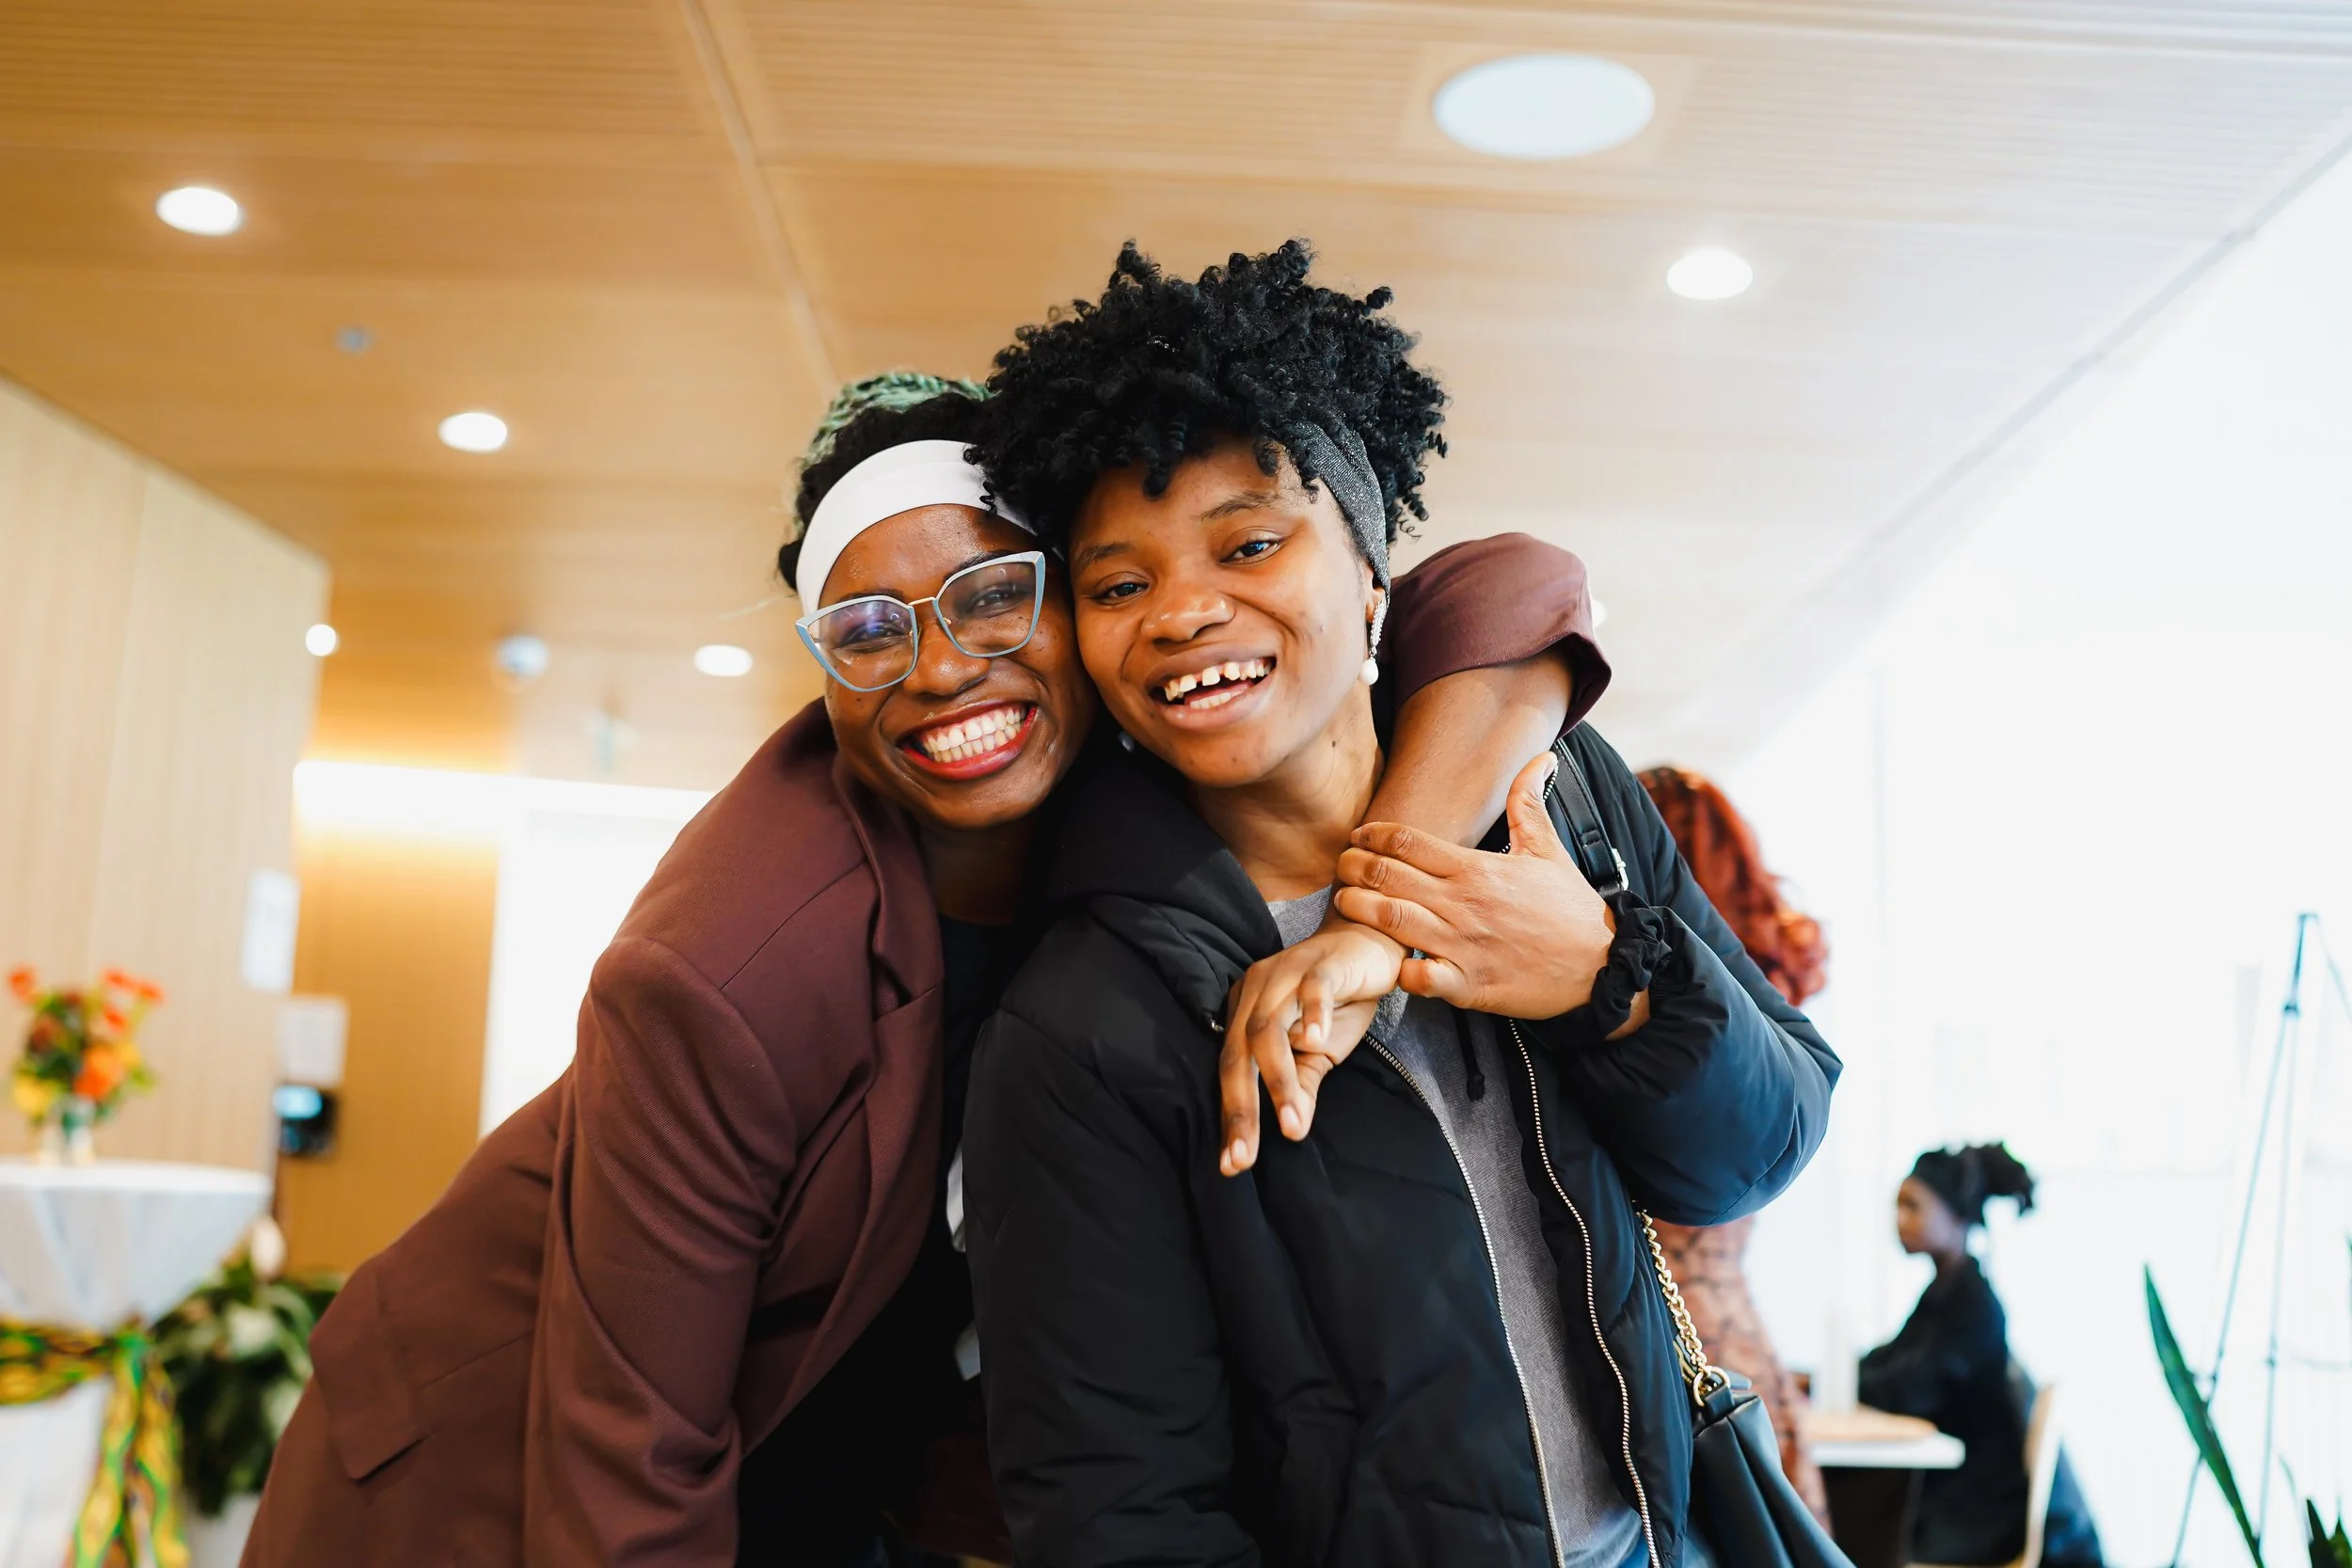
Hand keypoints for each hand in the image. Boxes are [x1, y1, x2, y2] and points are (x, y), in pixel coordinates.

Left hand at [1217, 923, 1402, 1175]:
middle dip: (1242, 1108)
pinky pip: (1312, 989)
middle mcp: (1256, 993)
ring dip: (1278, 1077)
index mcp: (1245, 1014)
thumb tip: (1294, 1131)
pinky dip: (1313, 1015)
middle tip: (1245, 1156)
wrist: (1368, 944)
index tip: (1232, 1165)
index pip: (1230, 1072)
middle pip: (1239, 1053)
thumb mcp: (1319, 1053)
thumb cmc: (1336, 1001)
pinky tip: (1318, 1042)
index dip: (1232, 1118)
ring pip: (1270, 1027)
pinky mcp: (1320, 963)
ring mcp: (1285, 974)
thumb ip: (1301, 1086)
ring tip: (1289, 1122)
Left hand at [1336, 751, 1637, 1022]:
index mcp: (1476, 868)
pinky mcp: (1468, 985)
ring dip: (1359, 911)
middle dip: (1354, 868)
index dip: (1374, 834)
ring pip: (1392, 922)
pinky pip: (1418, 978)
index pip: (1409, 841)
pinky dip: (1397, 970)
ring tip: (1342, 902)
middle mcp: (1463, 904)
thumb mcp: (1549, 851)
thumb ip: (1529, 803)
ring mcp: (1463, 945)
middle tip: (1340, 865)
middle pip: (1389, 877)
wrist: (1602, 966)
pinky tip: (1385, 962)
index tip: (1359, 836)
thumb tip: (1541, 758)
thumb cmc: (1571, 910)